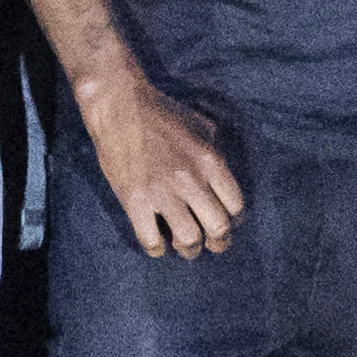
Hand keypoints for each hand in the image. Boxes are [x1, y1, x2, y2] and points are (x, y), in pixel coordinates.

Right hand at [76, 70, 242, 257]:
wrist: (120, 106)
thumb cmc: (161, 112)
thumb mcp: (200, 125)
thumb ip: (215, 150)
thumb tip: (221, 172)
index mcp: (211, 162)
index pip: (236, 206)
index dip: (234, 221)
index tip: (227, 224)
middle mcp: (191, 180)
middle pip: (218, 228)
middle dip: (218, 243)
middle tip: (211, 244)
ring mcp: (162, 193)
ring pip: (188, 239)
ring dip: (189, 249)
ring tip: (185, 246)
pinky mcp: (135, 201)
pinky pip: (151, 240)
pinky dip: (157, 250)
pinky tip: (157, 246)